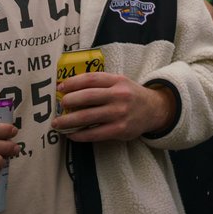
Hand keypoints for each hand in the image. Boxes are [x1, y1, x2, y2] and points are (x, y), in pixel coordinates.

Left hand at [54, 73, 174, 141]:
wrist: (154, 110)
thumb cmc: (131, 96)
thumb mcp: (120, 83)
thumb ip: (101, 84)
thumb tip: (70, 89)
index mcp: (118, 81)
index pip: (91, 78)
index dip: (73, 82)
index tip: (60, 88)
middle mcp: (119, 95)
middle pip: (87, 96)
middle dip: (69, 101)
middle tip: (59, 105)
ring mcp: (119, 113)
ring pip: (87, 116)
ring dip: (68, 121)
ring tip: (57, 123)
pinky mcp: (119, 129)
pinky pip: (94, 133)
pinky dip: (79, 135)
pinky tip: (71, 135)